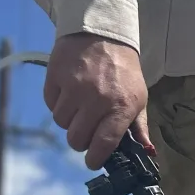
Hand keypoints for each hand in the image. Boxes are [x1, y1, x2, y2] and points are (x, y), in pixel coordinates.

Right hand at [44, 34, 150, 169]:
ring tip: (79, 109)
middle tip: (86, 133)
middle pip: (76, 138)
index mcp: (120, 107)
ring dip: (69, 122)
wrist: (102, 34)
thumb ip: (139, 126)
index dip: (95, 157)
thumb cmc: (123, 71)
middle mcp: (96, 100)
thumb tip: (144, 150)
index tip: (92, 161)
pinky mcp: (55, 77)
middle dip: (80, 141)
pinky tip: (69, 96)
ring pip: (61, 122)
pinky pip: (50, 104)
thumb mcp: (138, 97)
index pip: (103, 142)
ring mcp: (73, 88)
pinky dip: (58, 105)